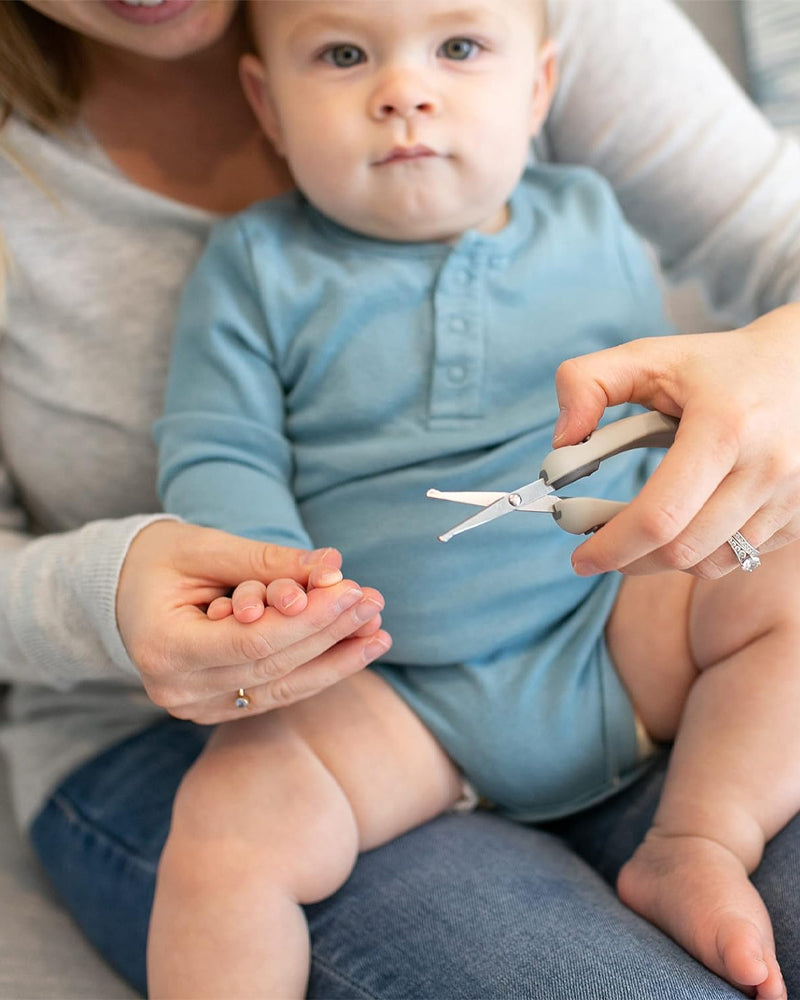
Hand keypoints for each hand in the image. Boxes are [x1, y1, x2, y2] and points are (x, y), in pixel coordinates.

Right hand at [117, 520, 390, 722]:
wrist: (122, 592)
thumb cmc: (160, 560)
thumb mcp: (206, 548)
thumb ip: (266, 560)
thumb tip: (333, 565)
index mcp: (164, 649)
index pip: (252, 641)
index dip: (308, 619)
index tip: (352, 590)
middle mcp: (178, 690)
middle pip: (273, 666)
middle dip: (329, 633)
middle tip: (374, 604)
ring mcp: (197, 707)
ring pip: (282, 687)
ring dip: (336, 659)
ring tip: (377, 631)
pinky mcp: (218, 709)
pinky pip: (276, 692)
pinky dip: (317, 669)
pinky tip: (354, 649)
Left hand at [552, 304, 799, 577]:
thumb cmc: (716, 366)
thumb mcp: (648, 357)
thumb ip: (587, 384)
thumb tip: (561, 442)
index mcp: (724, 427)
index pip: (660, 515)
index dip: (611, 546)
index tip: (579, 557)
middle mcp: (766, 467)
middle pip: (682, 551)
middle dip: (628, 560)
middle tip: (596, 549)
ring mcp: (788, 496)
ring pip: (710, 564)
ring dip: (662, 561)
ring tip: (636, 535)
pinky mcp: (799, 515)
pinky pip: (739, 558)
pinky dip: (700, 553)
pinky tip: (684, 524)